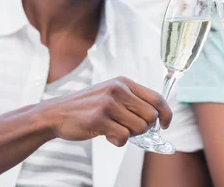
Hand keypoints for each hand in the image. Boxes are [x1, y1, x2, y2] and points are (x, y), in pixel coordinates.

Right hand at [37, 76, 171, 146]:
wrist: (57, 113)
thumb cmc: (87, 107)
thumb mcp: (111, 94)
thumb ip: (132, 100)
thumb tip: (158, 115)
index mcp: (124, 82)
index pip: (156, 98)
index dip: (166, 114)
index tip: (166, 125)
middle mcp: (118, 89)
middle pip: (151, 116)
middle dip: (144, 128)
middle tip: (129, 129)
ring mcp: (108, 103)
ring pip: (140, 128)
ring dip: (130, 135)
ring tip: (115, 130)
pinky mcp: (99, 119)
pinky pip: (123, 137)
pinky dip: (118, 141)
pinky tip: (106, 135)